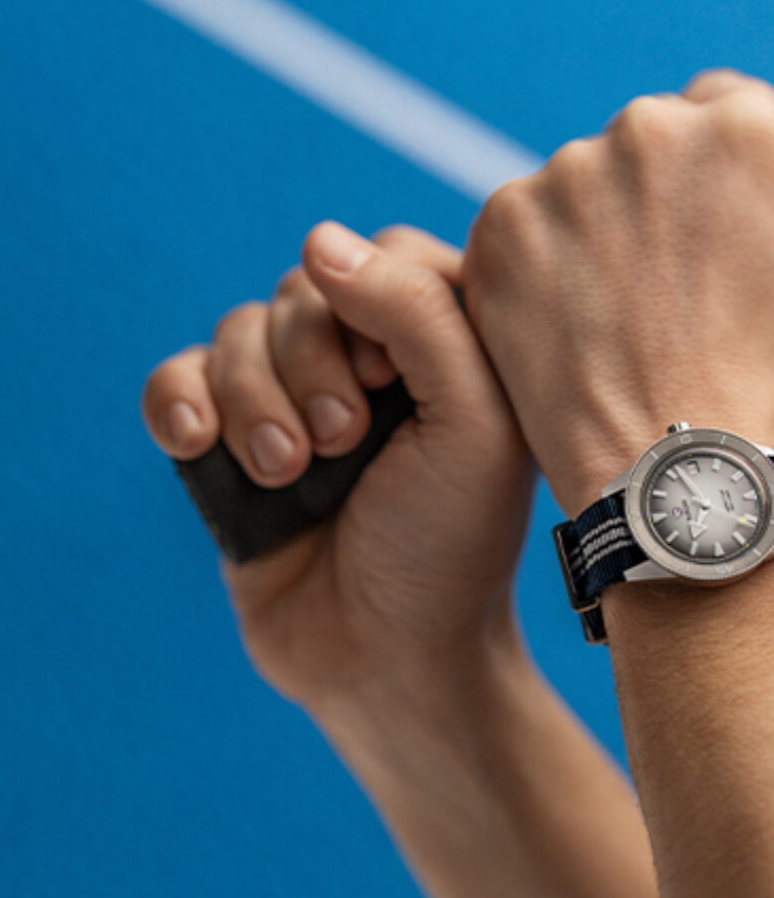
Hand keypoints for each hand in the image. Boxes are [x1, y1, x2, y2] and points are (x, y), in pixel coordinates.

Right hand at [143, 223, 533, 711]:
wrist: (386, 655)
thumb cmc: (448, 541)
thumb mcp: (471, 421)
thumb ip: (418, 313)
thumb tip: (321, 242)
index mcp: (444, 343)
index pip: (390, 252)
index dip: (378, 304)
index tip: (399, 381)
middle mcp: (369, 360)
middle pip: (305, 288)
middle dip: (313, 365)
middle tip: (345, 441)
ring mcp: (295, 398)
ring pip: (239, 330)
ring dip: (257, 401)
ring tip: (292, 473)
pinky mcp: (231, 440)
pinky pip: (178, 377)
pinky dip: (181, 404)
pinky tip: (201, 446)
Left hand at [464, 69, 773, 514]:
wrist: (675, 461)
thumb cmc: (773, 380)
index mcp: (740, 129)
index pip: (726, 105)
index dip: (722, 164)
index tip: (712, 207)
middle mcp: (647, 131)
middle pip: (649, 140)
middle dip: (659, 194)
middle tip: (668, 276)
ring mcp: (565, 177)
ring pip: (582, 185)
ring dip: (596, 229)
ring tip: (619, 313)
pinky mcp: (503, 227)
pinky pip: (524, 231)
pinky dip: (541, 268)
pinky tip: (571, 322)